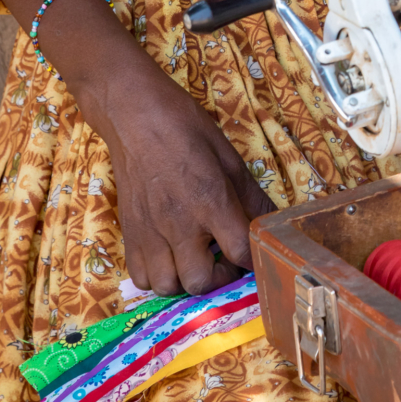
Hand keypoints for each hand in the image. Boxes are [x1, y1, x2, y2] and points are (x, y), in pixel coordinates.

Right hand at [90, 58, 275, 297]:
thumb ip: (250, 194)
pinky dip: (157, 276)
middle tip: (222, 257)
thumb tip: (272, 219)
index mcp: (210, 199)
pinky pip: (140, 277)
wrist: (134, 115)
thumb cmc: (184, 126)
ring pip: (167, 286)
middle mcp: (179, 223)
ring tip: (194, 258)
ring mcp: (150, 231)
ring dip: (185, 280)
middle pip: (201, 282)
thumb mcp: (226, 154)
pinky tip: (168, 255)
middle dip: (219, 277)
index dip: (253, 259)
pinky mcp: (129, 232)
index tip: (253, 254)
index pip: (240, 250)